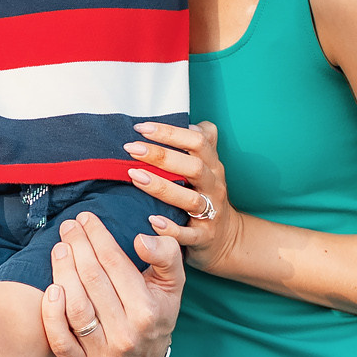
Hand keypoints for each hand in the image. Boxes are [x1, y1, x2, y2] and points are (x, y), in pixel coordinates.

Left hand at [41, 212, 183, 356]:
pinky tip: (50, 289)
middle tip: (68, 227)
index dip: (98, 236)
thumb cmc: (157, 314)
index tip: (85, 218)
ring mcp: (104, 353)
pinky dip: (51, 315)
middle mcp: (126, 334)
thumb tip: (141, 239)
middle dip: (78, 246)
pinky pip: (60, 341)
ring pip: (76, 307)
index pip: (116, 264)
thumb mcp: (173, 285)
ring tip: (59, 249)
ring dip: (63, 272)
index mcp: (148, 311)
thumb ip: (166, 256)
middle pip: (93, 280)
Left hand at [129, 120, 240, 271]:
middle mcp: (214, 186)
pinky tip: (151, 221)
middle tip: (131, 149)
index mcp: (212, 165)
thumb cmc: (206, 195)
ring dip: (162, 187)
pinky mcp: (204, 237)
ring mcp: (211, 213)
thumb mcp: (207, 167)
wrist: (225, 238)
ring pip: (191, 200)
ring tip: (135, 177)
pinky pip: (188, 234)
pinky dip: (171, 229)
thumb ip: (199, 143)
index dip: (170, 132)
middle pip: (193, 167)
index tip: (140, 128)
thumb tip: (189, 118)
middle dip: (161, 156)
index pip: (197, 141)